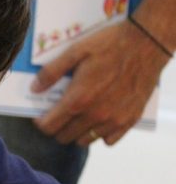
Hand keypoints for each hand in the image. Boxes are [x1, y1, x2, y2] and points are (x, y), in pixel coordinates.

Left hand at [32, 20, 168, 145]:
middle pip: (64, 137)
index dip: (41, 122)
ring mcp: (113, 120)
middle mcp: (94, 115)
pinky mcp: (129, 121)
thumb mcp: (75, 51)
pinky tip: (99, 119)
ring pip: (84, 141)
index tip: (42, 116)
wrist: (148, 43)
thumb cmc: (110, 44)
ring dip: (77, 132)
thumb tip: (34, 89)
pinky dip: (100, 134)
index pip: (49, 127)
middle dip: (57, 127)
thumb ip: (51, 72)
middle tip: (59, 114)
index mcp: (77, 100)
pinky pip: (107, 140)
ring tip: (78, 117)